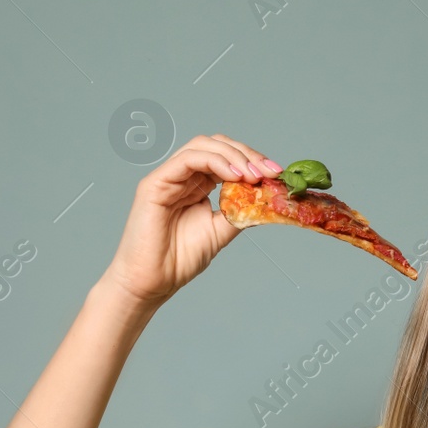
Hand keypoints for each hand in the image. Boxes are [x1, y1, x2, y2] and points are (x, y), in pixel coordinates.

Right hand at [102, 134, 281, 307]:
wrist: (152, 282)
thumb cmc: (179, 260)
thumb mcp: (221, 230)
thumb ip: (240, 211)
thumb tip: (266, 197)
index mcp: (197, 185)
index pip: (226, 158)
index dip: (252, 160)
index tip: (276, 174)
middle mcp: (183, 176)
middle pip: (217, 146)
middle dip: (247, 154)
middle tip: (269, 171)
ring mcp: (168, 177)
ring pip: (203, 146)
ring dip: (233, 156)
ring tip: (252, 174)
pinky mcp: (155, 183)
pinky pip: (187, 159)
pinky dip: (214, 162)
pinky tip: (233, 176)